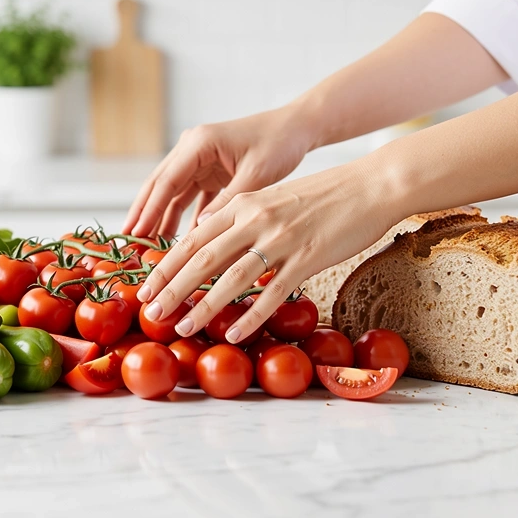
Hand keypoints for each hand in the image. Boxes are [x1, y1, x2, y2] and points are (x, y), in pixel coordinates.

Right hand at [122, 107, 313, 238]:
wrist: (296, 127)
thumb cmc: (279, 144)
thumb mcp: (256, 175)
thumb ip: (227, 202)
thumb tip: (198, 231)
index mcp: (199, 143)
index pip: (166, 181)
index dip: (149, 209)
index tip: (135, 232)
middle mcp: (193, 148)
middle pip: (160, 185)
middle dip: (143, 213)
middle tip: (128, 240)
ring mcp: (199, 159)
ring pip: (172, 192)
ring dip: (160, 217)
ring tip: (147, 244)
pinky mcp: (210, 170)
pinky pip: (190, 196)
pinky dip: (183, 216)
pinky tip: (177, 239)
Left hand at [134, 158, 403, 342]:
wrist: (372, 185)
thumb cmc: (325, 195)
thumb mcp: (274, 197)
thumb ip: (243, 217)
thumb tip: (213, 240)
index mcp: (245, 203)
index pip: (194, 236)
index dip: (165, 263)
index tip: (145, 286)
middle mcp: (257, 218)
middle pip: (202, 257)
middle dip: (172, 288)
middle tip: (150, 312)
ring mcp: (282, 239)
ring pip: (232, 277)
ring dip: (204, 306)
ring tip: (182, 328)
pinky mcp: (308, 257)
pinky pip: (273, 292)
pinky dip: (251, 315)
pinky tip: (235, 332)